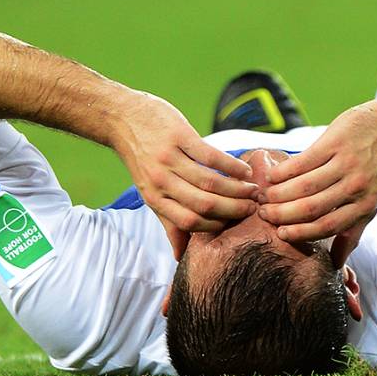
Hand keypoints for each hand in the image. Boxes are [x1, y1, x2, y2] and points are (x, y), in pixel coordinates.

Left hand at [114, 91, 257, 259]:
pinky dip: (232, 166)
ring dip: (236, 188)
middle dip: (233, 209)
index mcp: (155, 199)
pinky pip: (211, 156)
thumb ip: (168, 222)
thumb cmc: (142, 159)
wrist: (124, 119)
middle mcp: (161, 181)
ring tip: (252, 190)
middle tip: (253, 208)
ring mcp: (169, 158)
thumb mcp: (150, 193)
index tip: (236, 223)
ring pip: (210, 181)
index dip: (217, 225)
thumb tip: (179, 256)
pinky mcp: (179, 136)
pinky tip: (244, 170)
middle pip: (204, 204)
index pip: (190, 222)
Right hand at [258, 101, 376, 267]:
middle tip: (265, 214)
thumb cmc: (375, 170)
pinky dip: (283, 172)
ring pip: (303, 186)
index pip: (327, 227)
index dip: (300, 233)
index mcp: (364, 206)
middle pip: (311, 208)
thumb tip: (336, 264)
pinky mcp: (335, 142)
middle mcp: (356, 187)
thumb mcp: (370, 204)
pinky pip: (302, 162)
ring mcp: (345, 163)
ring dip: (278, 194)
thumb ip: (352, 232)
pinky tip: (272, 176)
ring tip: (265, 196)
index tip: (280, 234)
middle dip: (282, 214)